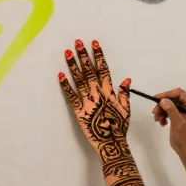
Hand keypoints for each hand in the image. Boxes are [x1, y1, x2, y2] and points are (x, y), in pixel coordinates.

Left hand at [58, 39, 143, 185]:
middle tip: (78, 43)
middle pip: (90, 71)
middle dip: (84, 55)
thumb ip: (124, 93)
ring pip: (79, 80)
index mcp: (110, 92)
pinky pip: (71, 96)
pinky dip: (65, 85)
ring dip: (73, 65)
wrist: (111, 143)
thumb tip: (125, 79)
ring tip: (68, 53)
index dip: (99, 56)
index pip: (104, 69)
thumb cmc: (119, 127)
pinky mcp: (78, 111)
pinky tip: (60, 75)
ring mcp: (88, 102)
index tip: (94, 44)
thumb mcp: (126, 109)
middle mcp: (98, 94)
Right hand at [152, 88, 185, 153]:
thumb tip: (163, 100)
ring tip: (157, 119)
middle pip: (172, 99)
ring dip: (161, 111)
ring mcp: (183, 111)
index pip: (179, 93)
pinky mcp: (178, 116)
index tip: (156, 99)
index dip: (167, 95)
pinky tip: (161, 123)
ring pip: (169, 105)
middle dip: (162, 105)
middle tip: (154, 112)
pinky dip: (163, 115)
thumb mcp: (177, 122)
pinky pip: (168, 111)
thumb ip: (171, 109)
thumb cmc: (184, 136)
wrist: (185, 148)